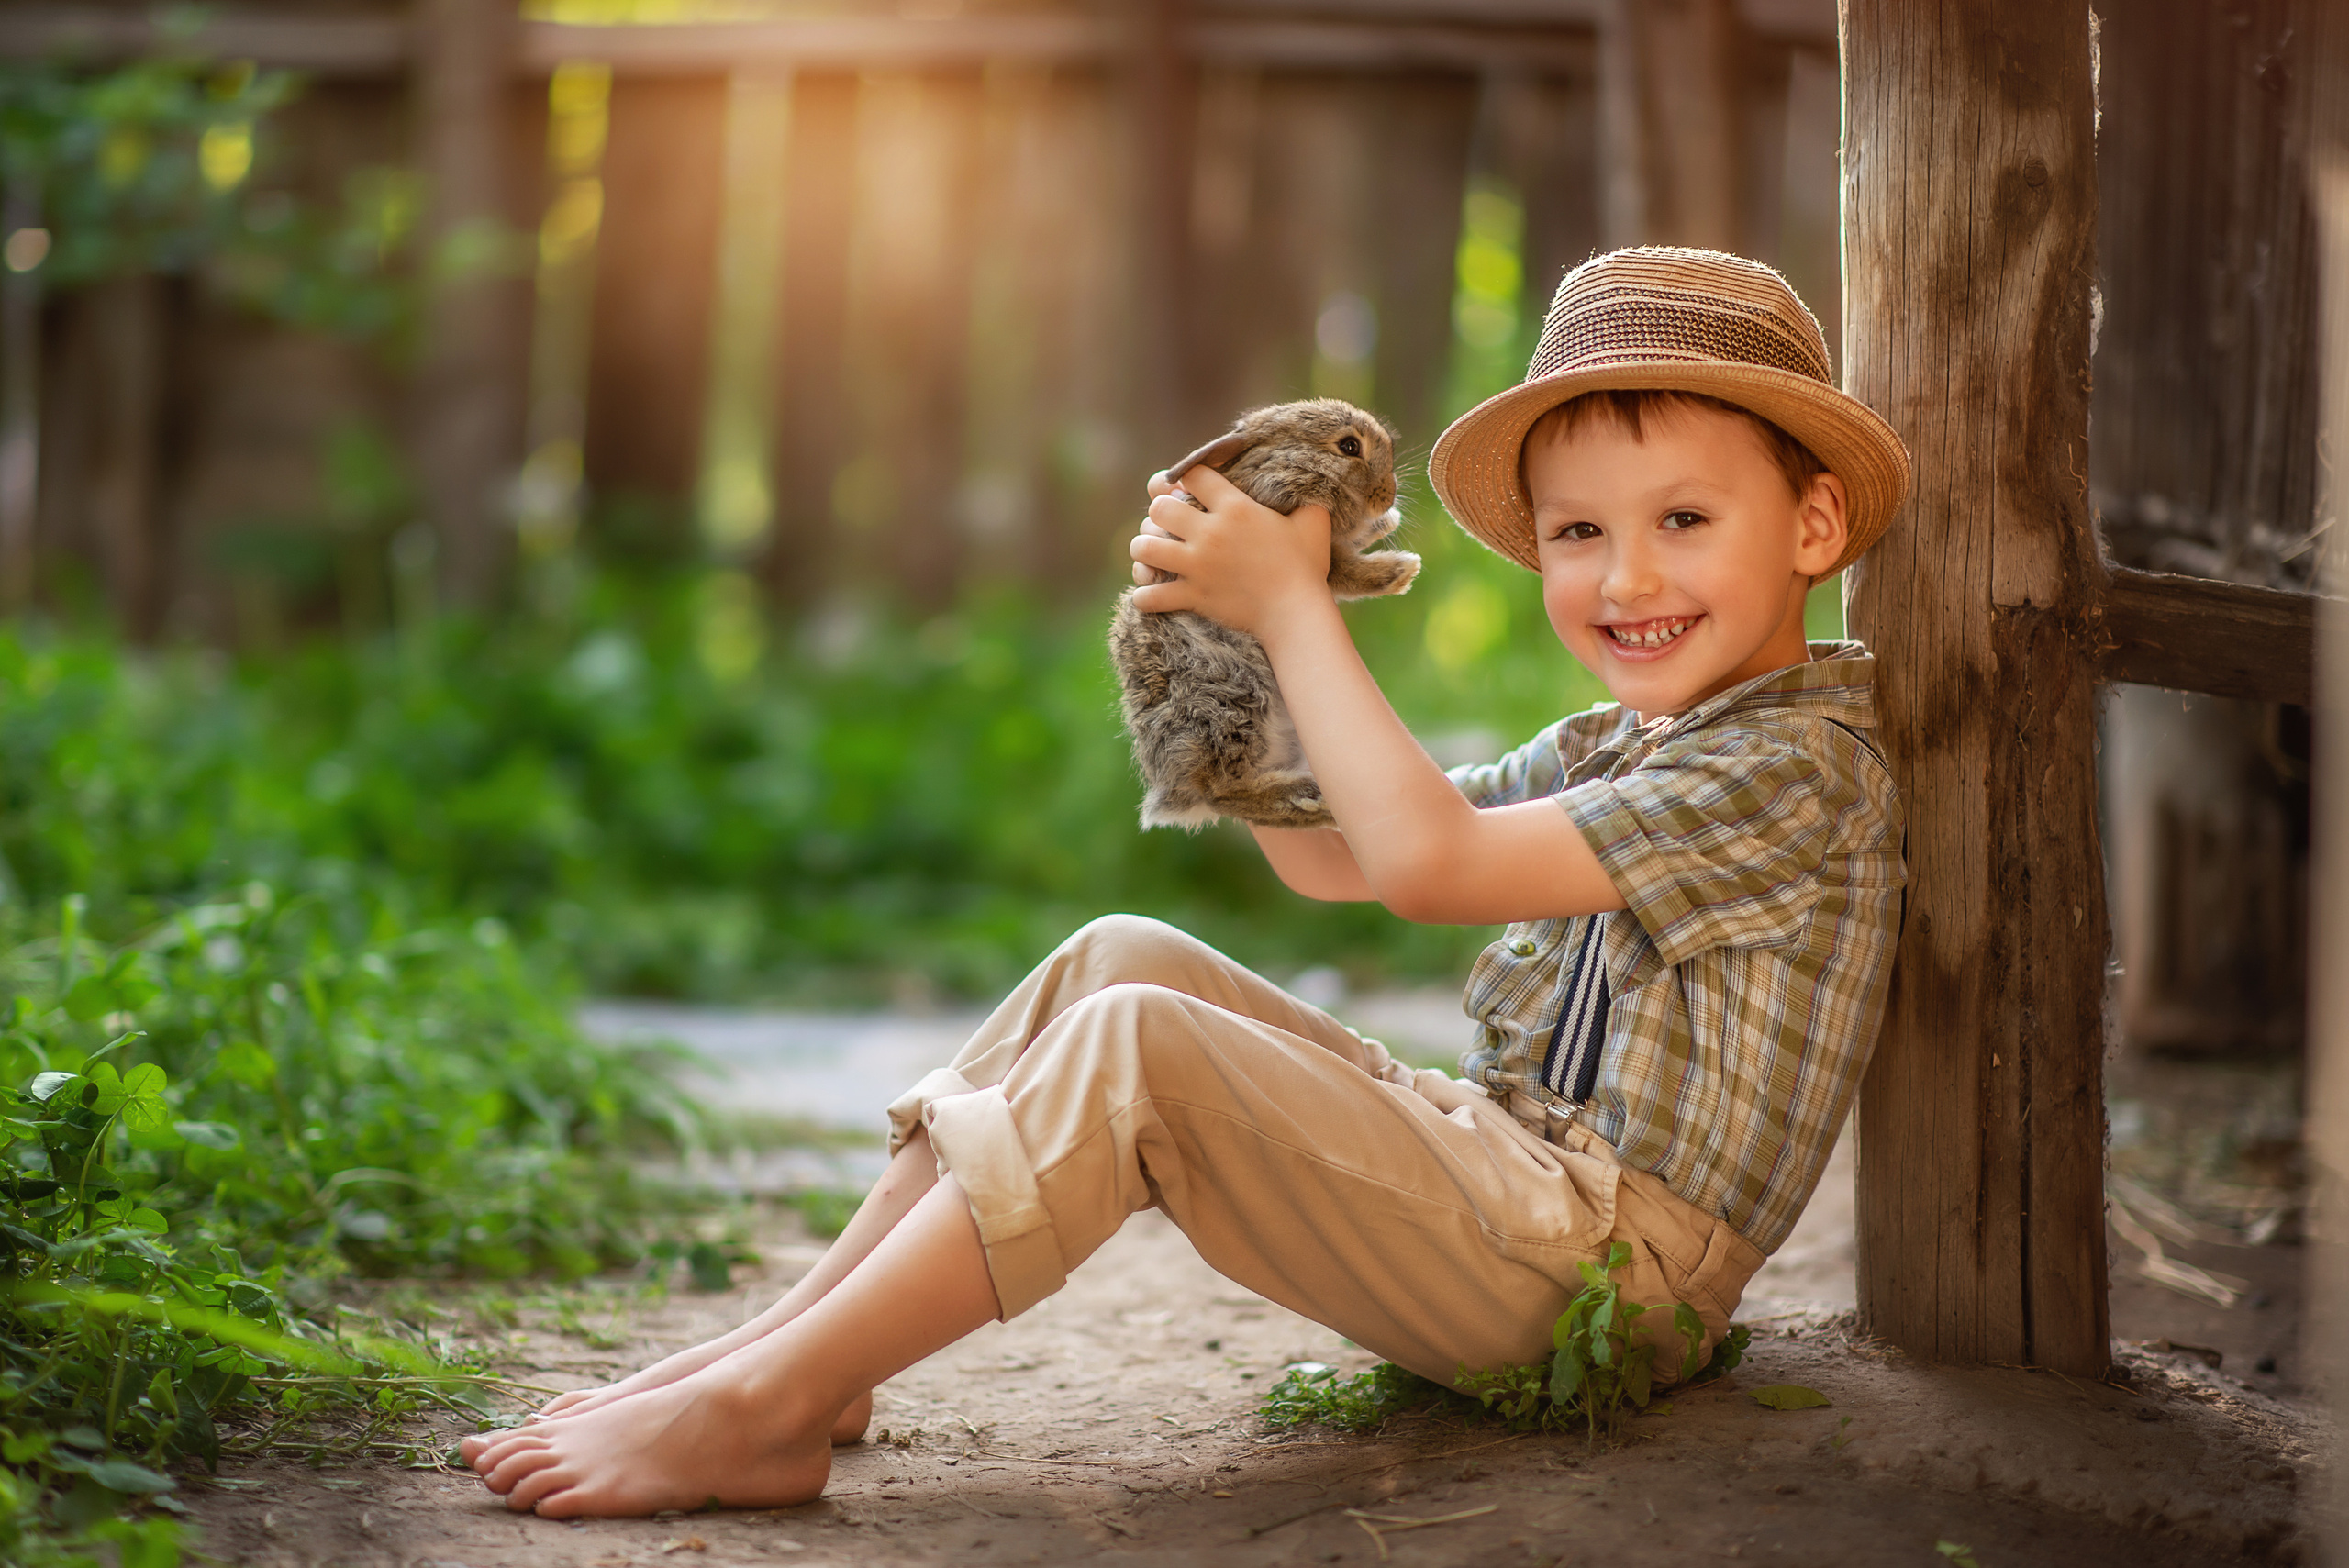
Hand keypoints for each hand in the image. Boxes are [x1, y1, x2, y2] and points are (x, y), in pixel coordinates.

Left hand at [1127, 465, 1331, 639]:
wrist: (1296, 613)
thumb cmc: (1305, 567)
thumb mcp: (1312, 522)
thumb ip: (1306, 498)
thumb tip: (1308, 485)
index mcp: (1235, 508)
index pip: (1193, 474)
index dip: (1185, 477)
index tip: (1186, 487)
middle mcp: (1209, 533)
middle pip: (1158, 508)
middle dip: (1158, 514)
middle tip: (1167, 525)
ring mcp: (1197, 566)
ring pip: (1144, 547)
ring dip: (1144, 550)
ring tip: (1153, 554)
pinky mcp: (1192, 596)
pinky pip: (1150, 595)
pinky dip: (1145, 596)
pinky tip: (1151, 592)